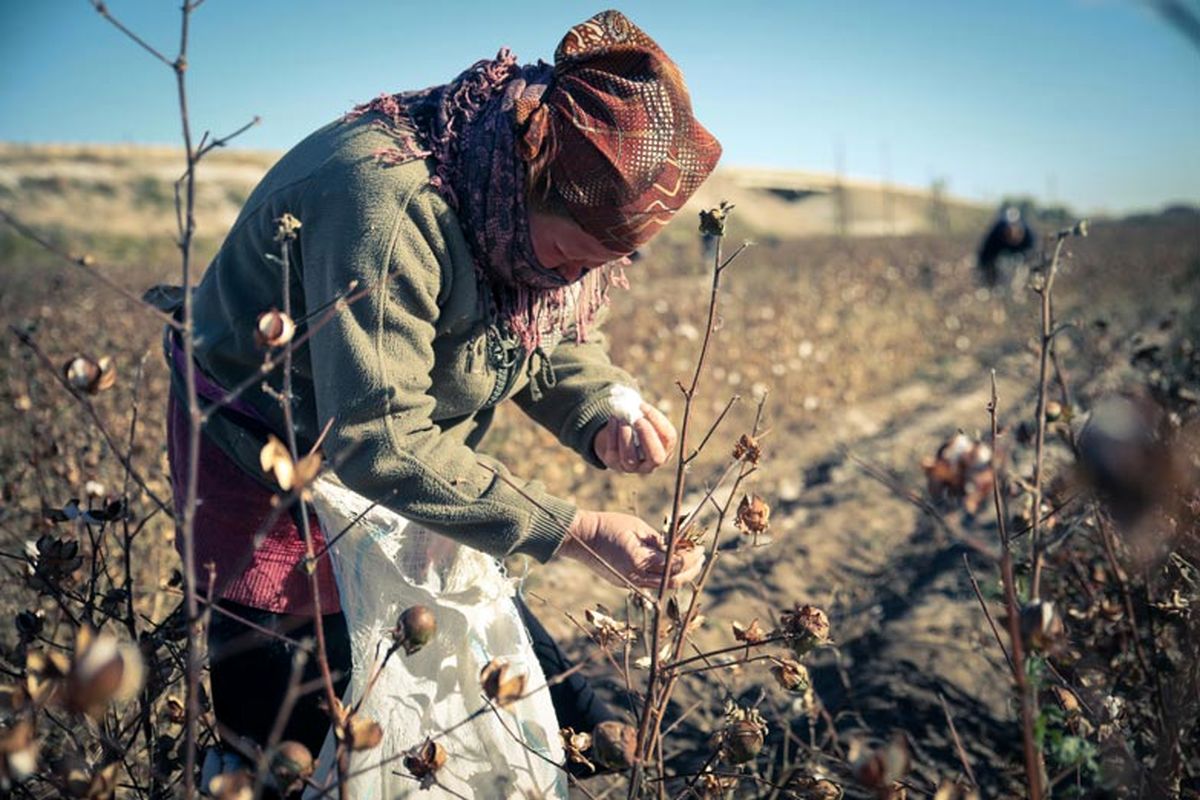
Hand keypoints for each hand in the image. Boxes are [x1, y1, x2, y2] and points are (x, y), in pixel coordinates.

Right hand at [559, 510, 702, 589]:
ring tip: (689, 562)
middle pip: (673, 580)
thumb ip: (658, 540)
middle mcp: (636, 577)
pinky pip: (650, 584)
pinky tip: (669, 565)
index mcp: (640, 561)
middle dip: (690, 570)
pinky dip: (663, 576)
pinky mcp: (625, 583)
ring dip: (678, 575)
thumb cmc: (609, 525)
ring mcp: (630, 583)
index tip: (699, 548)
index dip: (691, 558)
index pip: (675, 564)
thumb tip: (677, 547)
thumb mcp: (638, 527)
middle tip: (700, 557)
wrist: (581, 537)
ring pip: (663, 586)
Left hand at [594, 403, 676, 474]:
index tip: (643, 406)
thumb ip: (644, 413)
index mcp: (665, 449)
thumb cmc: (638, 426)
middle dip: (648, 437)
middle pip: (656, 457)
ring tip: (622, 421)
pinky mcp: (614, 463)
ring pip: (630, 458)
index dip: (657, 421)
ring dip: (626, 437)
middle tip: (638, 420)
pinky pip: (613, 452)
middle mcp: (652, 463)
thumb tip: (634, 404)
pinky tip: (613, 419)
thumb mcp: (645, 419)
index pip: (669, 438)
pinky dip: (612, 434)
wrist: (617, 439)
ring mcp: (632, 466)